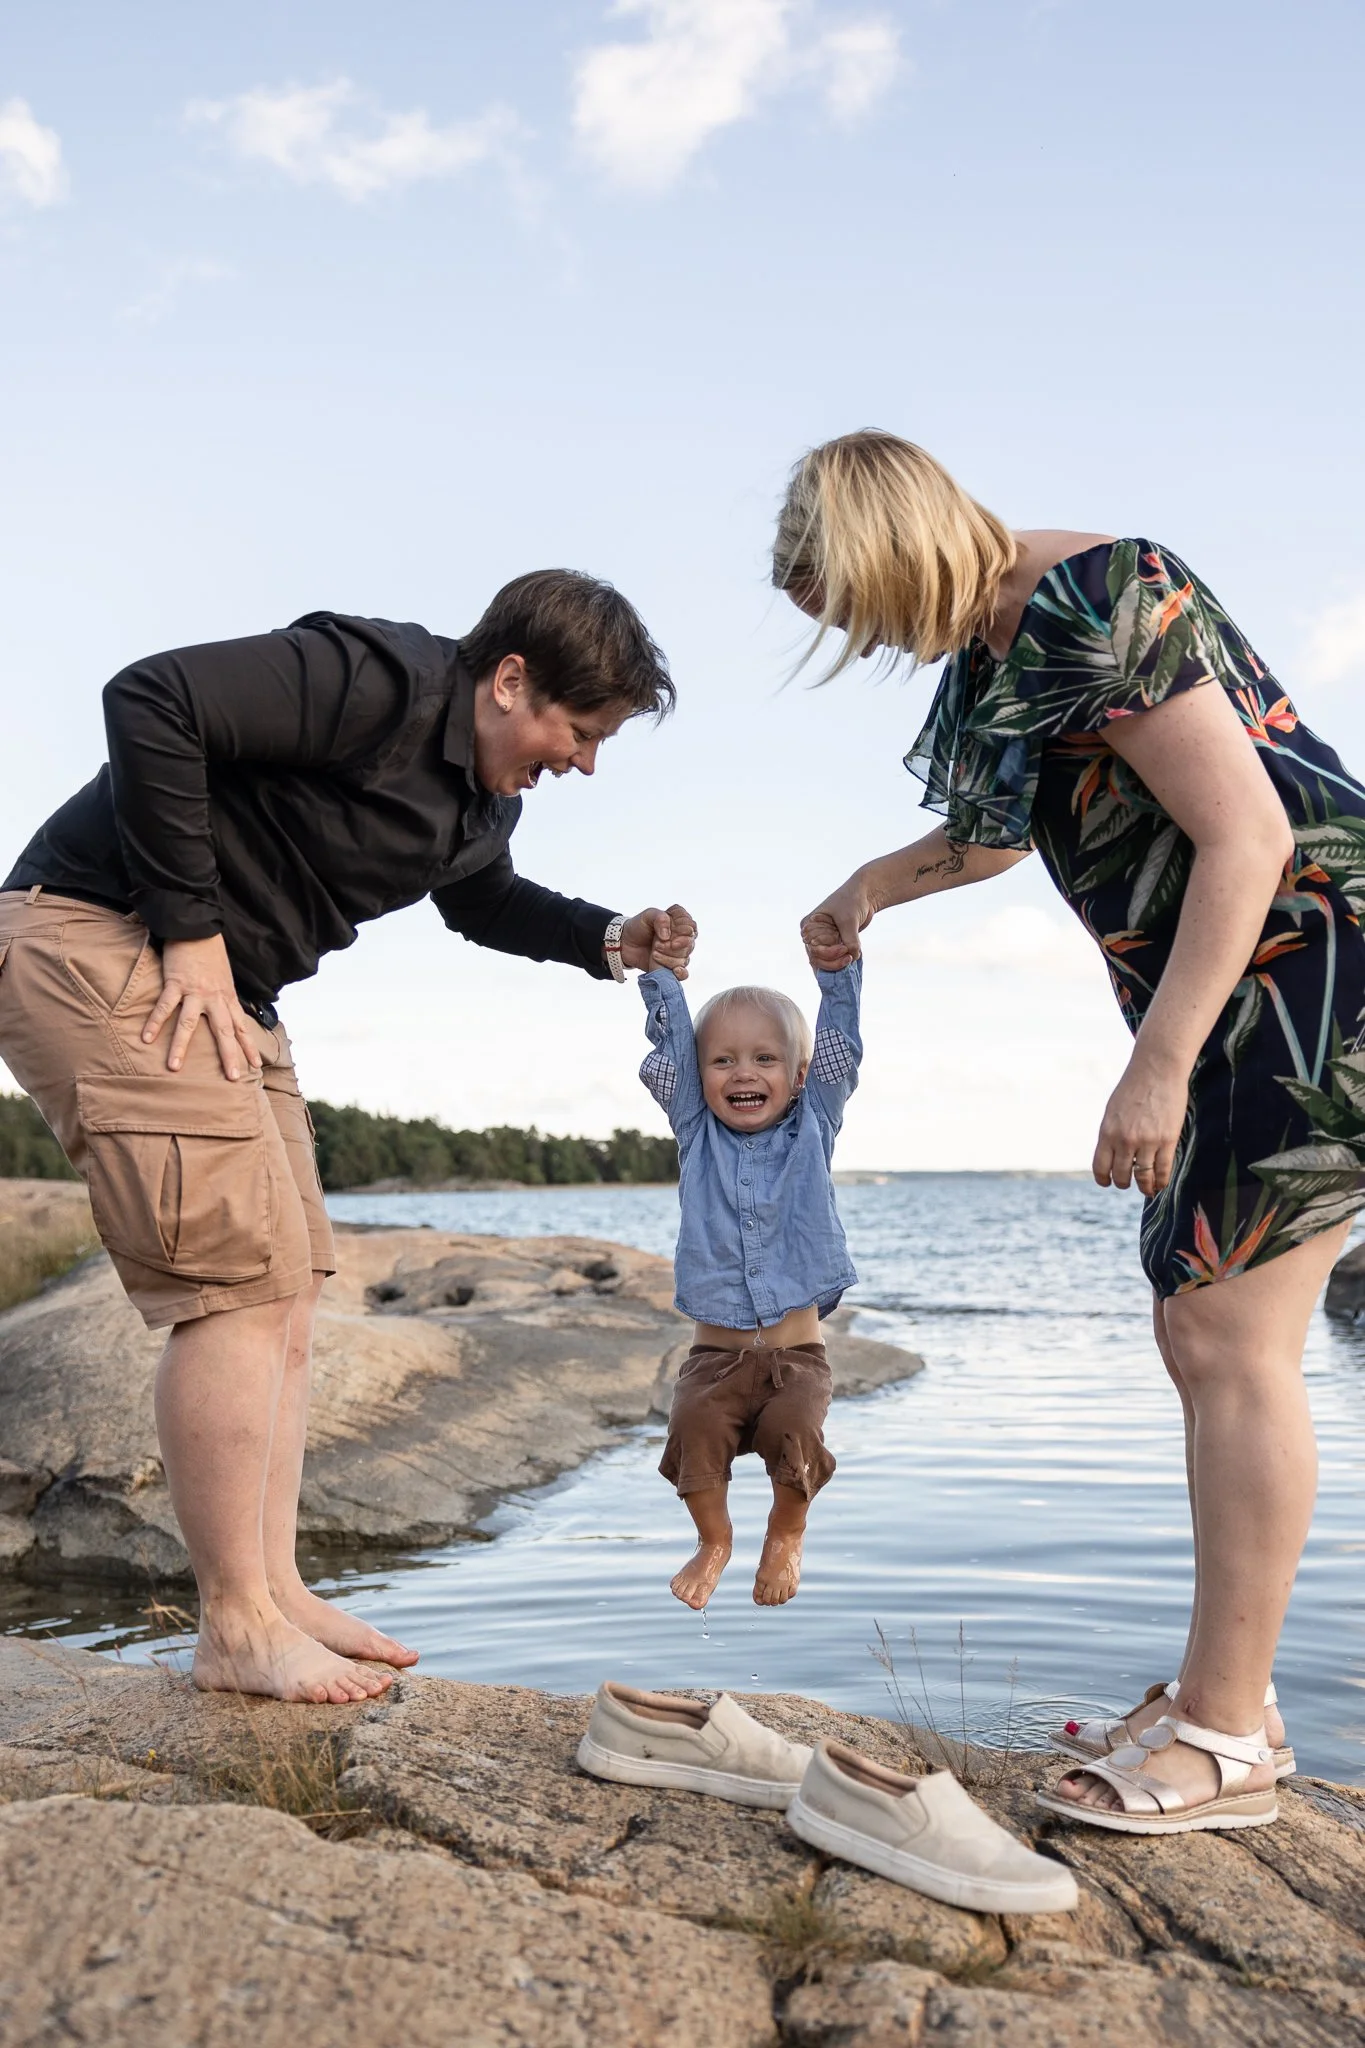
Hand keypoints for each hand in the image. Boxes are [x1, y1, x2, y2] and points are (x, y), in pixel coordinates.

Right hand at [141, 934, 262, 1080]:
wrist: (198, 929)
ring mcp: (195, 992)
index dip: (248, 1046)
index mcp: (227, 998)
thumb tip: (229, 1015)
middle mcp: (214, 998)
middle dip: (229, 1055)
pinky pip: (164, 1006)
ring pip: (188, 1023)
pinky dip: (154, 1022)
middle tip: (233, 1077)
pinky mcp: (176, 983)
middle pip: (224, 1031)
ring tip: (174, 1067)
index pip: (241, 1026)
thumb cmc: (211, 955)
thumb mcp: (225, 979)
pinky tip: (146, 1038)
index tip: (255, 1065)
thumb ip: (225, 998)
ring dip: (180, 1046)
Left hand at [620, 904, 697, 979]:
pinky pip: (684, 973)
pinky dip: (681, 973)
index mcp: (679, 922)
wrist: (625, 942)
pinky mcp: (671, 967)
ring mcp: (677, 953)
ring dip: (669, 958)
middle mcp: (681, 938)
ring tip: (654, 953)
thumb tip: (667, 936)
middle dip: (672, 946)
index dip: (682, 932)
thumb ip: (660, 918)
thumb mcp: (648, 915)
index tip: (667, 935)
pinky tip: (675, 970)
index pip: (691, 927)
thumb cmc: (638, 927)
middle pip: (689, 944)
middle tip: (656, 945)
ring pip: (684, 958)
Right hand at [801, 871, 875, 970]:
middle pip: (817, 958)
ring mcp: (824, 941)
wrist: (865, 895)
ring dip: (837, 964)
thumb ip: (850, 940)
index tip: (844, 948)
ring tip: (852, 958)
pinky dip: (841, 962)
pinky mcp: (834, 944)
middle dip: (833, 961)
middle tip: (850, 958)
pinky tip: (850, 961)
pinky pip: (833, 959)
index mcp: (809, 926)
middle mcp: (813, 935)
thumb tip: (854, 956)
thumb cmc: (851, 901)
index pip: (813, 949)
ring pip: (824, 962)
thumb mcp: (849, 920)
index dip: (828, 953)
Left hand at [1092, 1053, 1189, 1195]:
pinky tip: (1161, 1183)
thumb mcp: (1113, 1110)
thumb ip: (1111, 1133)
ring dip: (1145, 1187)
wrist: (1157, 1069)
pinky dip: (1162, 1181)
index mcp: (1107, 1132)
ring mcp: (1147, 1141)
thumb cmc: (1134, 1087)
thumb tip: (1112, 1155)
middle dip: (1125, 1183)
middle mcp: (1124, 1140)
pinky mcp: (1167, 1140)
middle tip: (1129, 1183)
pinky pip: (1163, 1170)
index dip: (1104, 1180)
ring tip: (1148, 1189)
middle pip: (1122, 1176)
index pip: (1101, 1167)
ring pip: (1144, 1177)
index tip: (1108, 1182)